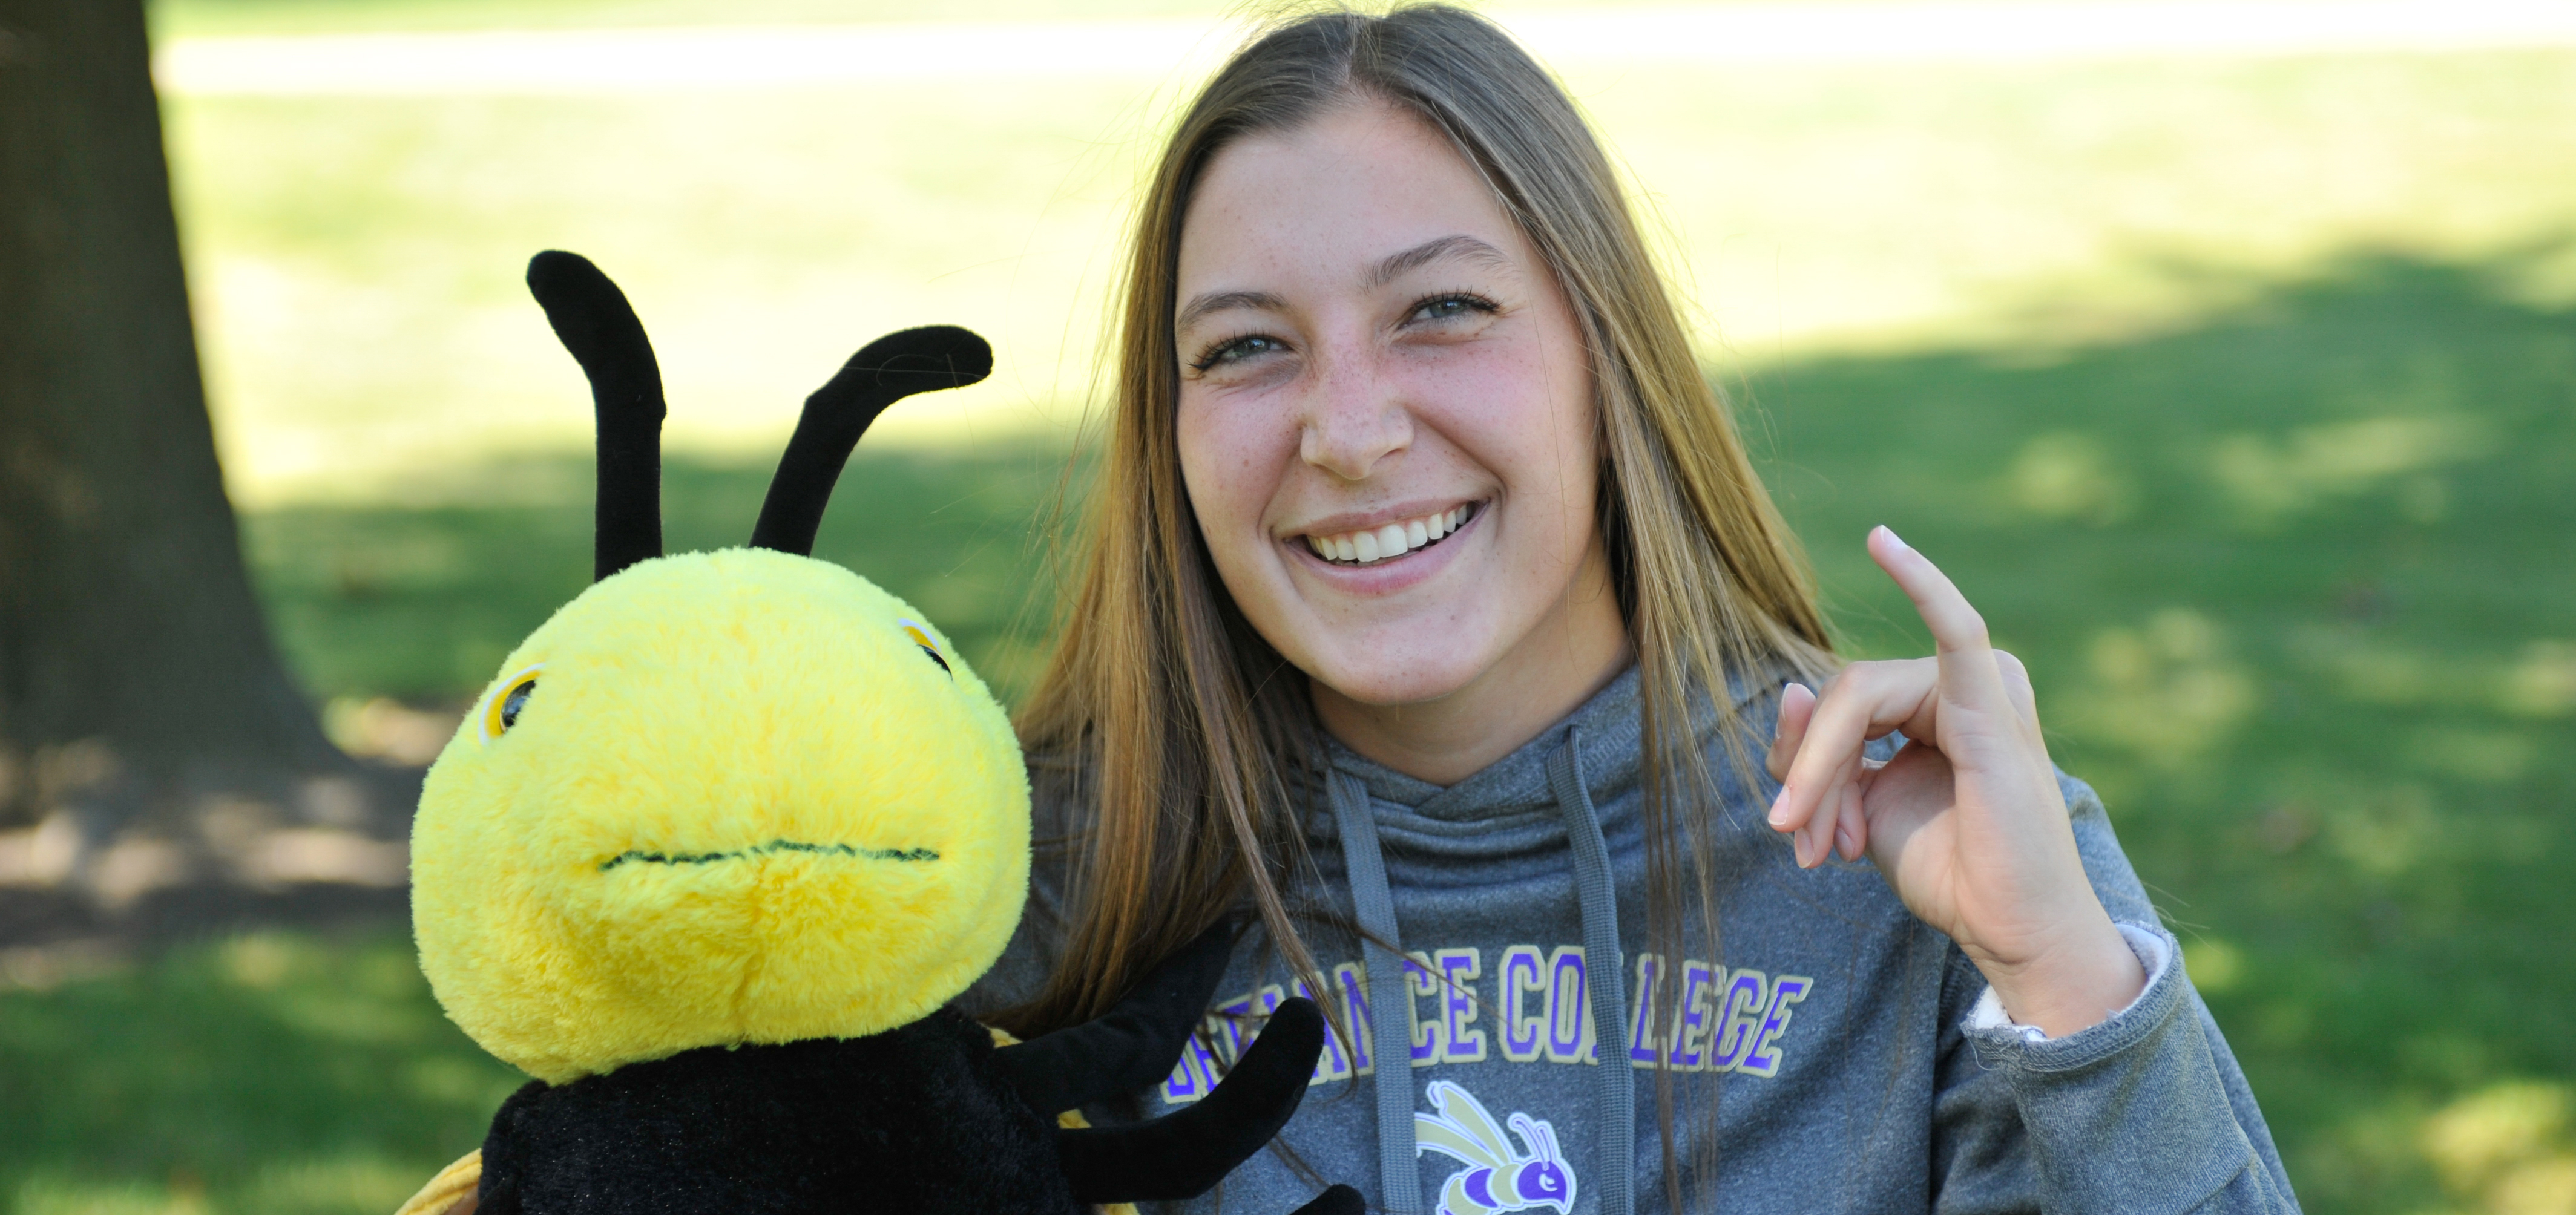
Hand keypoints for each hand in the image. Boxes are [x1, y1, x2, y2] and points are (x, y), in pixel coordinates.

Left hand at [1765, 527, 2143, 1036]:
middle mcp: (1961, 683)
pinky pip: (1952, 629)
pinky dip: (1919, 582)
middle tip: (1809, 848)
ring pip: (1857, 695)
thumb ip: (1818, 750)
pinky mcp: (1991, 703)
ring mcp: (1982, 687)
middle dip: (1813, 777)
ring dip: (1827, 774)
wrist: (2011, 929)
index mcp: (1935, 703)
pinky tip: (1885, 543)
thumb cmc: (1952, 871)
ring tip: (1833, 847)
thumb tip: (1789, 688)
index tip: (1802, 841)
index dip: (1809, 771)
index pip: (1841, 707)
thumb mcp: (1859, 806)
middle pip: (1842, 699)